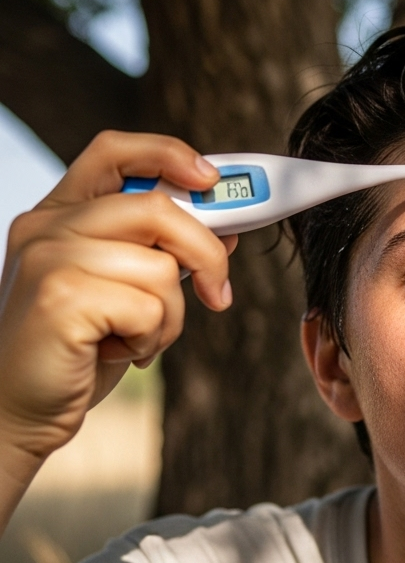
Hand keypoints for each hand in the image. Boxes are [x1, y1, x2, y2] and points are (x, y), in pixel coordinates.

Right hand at [0, 131, 237, 486]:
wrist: (20, 410)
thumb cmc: (79, 350)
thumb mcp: (125, 287)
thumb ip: (159, 251)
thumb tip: (226, 231)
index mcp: (61, 214)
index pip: (115, 152)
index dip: (170, 154)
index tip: (211, 179)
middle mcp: (47, 227)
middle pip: (157, 208)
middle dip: (207, 253)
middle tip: (216, 293)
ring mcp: (48, 259)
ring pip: (161, 267)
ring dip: (171, 315)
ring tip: (138, 337)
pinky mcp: (60, 297)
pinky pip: (150, 306)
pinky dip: (154, 337)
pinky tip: (122, 352)